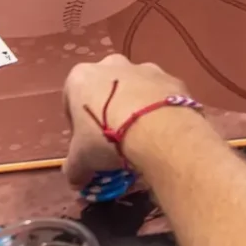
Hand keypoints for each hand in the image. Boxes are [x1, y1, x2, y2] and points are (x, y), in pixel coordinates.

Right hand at [62, 54, 188, 187]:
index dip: (77, 121)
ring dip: (137, 104)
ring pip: (137, 87)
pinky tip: (163, 128)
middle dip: (109, 106)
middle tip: (114, 134)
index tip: (86, 139)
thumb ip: (74, 168)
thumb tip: (75, 180)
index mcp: (82, 77)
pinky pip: (163, 94)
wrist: (158, 129)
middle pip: (106, 87)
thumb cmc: (107, 138)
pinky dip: (161, 108)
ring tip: (142, 133)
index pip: (72, 98)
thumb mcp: (81, 159)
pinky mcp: (173, 77)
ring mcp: (146, 68)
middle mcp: (113, 64)